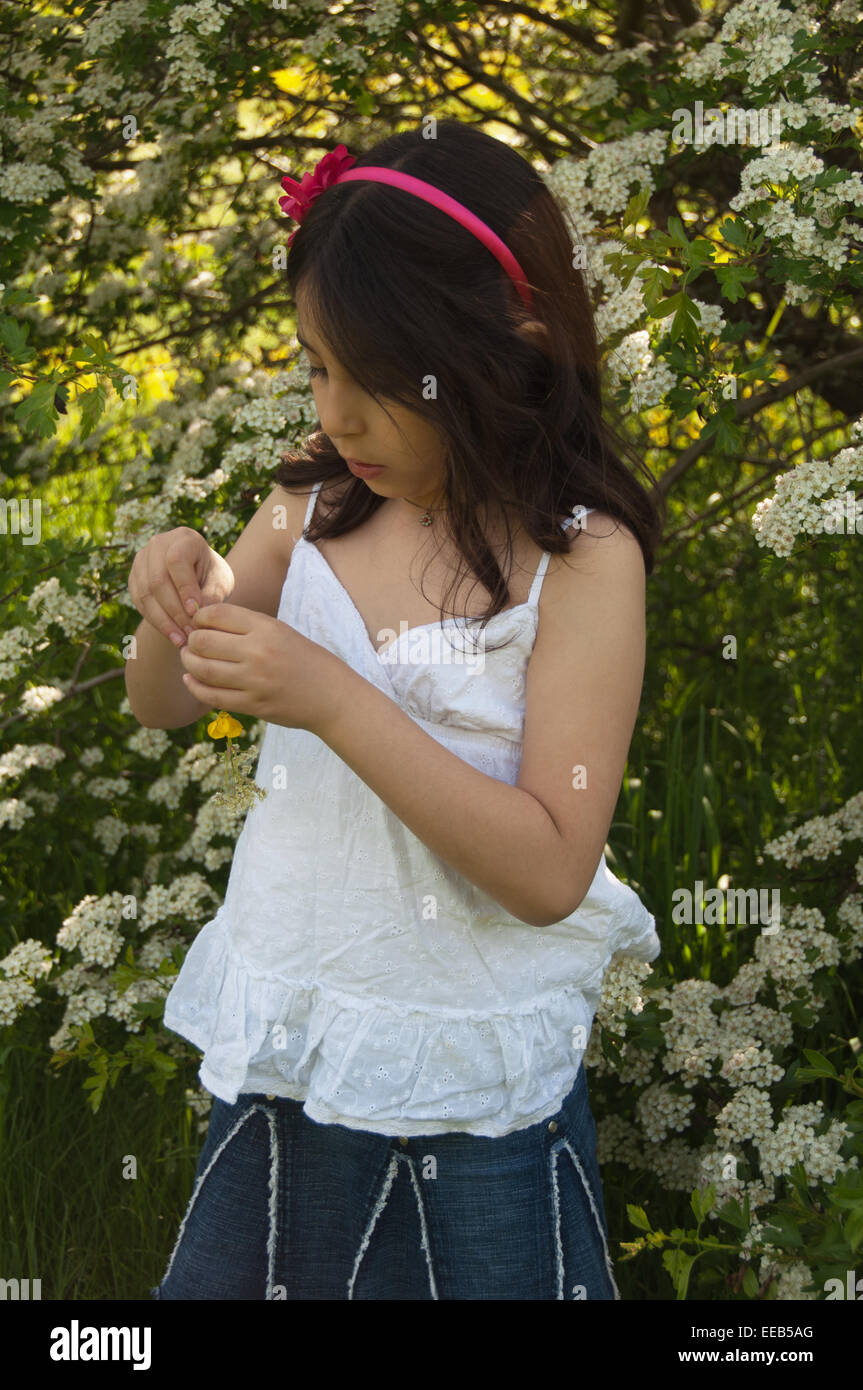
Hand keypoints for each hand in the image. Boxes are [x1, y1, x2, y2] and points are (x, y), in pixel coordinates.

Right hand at [127, 527, 234, 647]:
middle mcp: (158, 544)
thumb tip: (198, 612)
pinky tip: (172, 636)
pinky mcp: (133, 578)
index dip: (184, 588)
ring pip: (146, 594)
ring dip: (164, 621)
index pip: (176, 560)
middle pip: (158, 580)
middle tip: (191, 633)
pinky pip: (140, 602)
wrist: (197, 577)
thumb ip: (213, 594)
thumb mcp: (220, 582)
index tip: (196, 612)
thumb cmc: (212, 577)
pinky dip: (156, 621)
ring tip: (182, 640)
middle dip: (175, 611)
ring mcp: (142, 560)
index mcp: (184, 538)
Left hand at [179, 602, 346, 733]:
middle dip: (190, 641)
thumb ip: (247, 626)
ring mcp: (255, 680)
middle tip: (190, 644)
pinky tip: (191, 680)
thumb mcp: (281, 632)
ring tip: (189, 660)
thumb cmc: (304, 660)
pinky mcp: (253, 705)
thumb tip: (204, 623)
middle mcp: (259, 651)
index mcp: (267, 627)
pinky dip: (195, 687)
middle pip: (203, 641)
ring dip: (189, 663)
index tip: (198, 623)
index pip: (216, 614)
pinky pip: (212, 696)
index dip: (198, 617)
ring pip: (203, 669)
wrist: (331, 696)